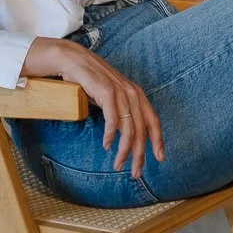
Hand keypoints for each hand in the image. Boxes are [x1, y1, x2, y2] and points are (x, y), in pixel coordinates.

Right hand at [22, 37, 163, 178]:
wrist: (72, 60)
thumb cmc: (90, 80)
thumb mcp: (110, 97)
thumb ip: (120, 112)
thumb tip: (124, 135)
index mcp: (136, 94)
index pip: (153, 120)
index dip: (158, 140)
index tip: (160, 158)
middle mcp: (132, 93)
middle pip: (142, 130)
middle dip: (140, 154)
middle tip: (136, 172)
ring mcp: (120, 91)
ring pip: (128, 128)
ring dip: (124, 150)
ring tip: (118, 165)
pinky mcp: (106, 92)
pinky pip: (112, 120)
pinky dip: (111, 135)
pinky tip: (107, 145)